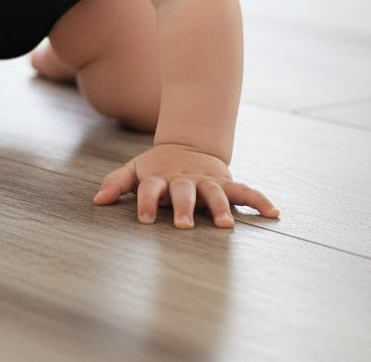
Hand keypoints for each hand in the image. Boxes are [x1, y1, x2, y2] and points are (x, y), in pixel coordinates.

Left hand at [94, 144, 278, 227]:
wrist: (188, 144)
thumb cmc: (158, 167)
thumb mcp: (135, 170)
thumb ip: (117, 183)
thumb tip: (97, 201)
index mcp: (160, 178)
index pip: (149, 189)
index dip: (145, 203)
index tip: (143, 220)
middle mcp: (184, 180)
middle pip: (183, 192)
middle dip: (183, 207)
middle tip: (183, 224)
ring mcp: (206, 180)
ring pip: (214, 193)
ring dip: (220, 207)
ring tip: (226, 226)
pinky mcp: (225, 181)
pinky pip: (245, 190)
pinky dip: (259, 200)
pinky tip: (273, 212)